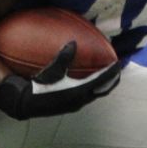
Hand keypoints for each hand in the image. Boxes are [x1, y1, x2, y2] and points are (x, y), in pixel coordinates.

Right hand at [0, 41, 120, 119]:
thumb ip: (64, 57)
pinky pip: (88, 95)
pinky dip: (94, 87)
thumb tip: (73, 42)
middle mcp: (81, 100)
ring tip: (107, 76)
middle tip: (117, 70)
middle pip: (103, 90)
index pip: (102, 81)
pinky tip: (90, 81)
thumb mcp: (51, 70)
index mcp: (79, 91)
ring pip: (96, 94)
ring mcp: (77, 104)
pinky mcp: (71, 105)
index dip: (112, 72)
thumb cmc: (39, 86)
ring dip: (103, 85)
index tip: (119, 63)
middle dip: (112, 80)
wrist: (27, 103)